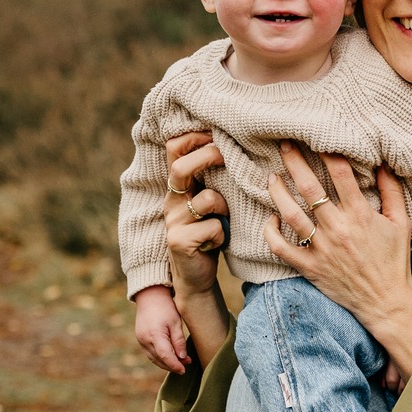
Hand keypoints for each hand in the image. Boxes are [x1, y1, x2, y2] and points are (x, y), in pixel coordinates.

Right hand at [134, 285, 187, 374]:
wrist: (150, 296)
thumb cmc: (165, 307)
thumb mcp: (176, 322)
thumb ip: (178, 341)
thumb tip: (182, 357)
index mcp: (155, 335)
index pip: (165, 356)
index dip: (175, 365)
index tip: (184, 370)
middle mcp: (145, 340)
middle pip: (159, 360)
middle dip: (173, 365)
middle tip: (186, 365)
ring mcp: (141, 340)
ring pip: (154, 358)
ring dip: (166, 363)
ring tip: (181, 361)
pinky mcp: (140, 339)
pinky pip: (150, 353)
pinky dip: (160, 357)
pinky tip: (170, 356)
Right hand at [159, 131, 233, 367]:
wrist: (196, 277)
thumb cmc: (210, 233)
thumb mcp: (211, 202)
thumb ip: (215, 177)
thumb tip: (239, 144)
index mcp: (179, 187)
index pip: (175, 148)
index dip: (195, 136)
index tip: (218, 134)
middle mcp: (172, 201)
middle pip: (182, 167)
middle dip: (210, 157)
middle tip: (229, 158)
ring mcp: (174, 222)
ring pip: (207, 199)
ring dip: (224, 206)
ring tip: (225, 218)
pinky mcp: (180, 242)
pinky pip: (212, 228)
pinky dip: (222, 234)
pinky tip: (219, 243)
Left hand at [262, 144, 411, 382]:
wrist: (386, 302)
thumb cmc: (395, 260)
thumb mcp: (401, 223)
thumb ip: (392, 191)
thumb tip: (382, 163)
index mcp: (360, 215)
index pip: (340, 175)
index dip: (328, 153)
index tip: (318, 138)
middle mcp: (338, 229)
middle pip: (310, 188)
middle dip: (295, 162)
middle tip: (285, 145)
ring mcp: (321, 249)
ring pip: (291, 214)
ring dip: (277, 192)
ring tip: (271, 177)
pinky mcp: (310, 267)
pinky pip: (281, 248)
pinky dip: (271, 232)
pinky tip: (270, 218)